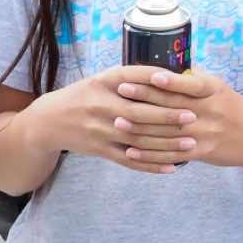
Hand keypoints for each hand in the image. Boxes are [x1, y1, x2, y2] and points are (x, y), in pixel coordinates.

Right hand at [38, 66, 198, 174]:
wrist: (49, 121)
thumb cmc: (87, 94)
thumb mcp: (104, 78)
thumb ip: (135, 76)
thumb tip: (175, 74)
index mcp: (105, 81)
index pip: (136, 79)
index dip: (161, 83)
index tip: (185, 87)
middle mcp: (101, 105)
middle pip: (138, 113)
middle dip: (167, 116)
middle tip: (193, 117)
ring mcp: (100, 130)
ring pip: (137, 139)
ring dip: (165, 144)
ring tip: (190, 144)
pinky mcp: (99, 150)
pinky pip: (128, 160)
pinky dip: (150, 165)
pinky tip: (171, 168)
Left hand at [114, 68, 242, 168]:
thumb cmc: (233, 108)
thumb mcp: (220, 88)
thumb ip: (195, 79)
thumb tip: (168, 64)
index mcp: (214, 91)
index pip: (190, 84)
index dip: (169, 80)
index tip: (148, 74)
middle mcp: (209, 111)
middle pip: (172, 105)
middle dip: (144, 97)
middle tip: (121, 89)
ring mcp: (204, 133)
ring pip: (167, 131)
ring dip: (140, 127)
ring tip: (118, 120)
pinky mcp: (200, 152)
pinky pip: (171, 154)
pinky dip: (150, 153)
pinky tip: (131, 150)